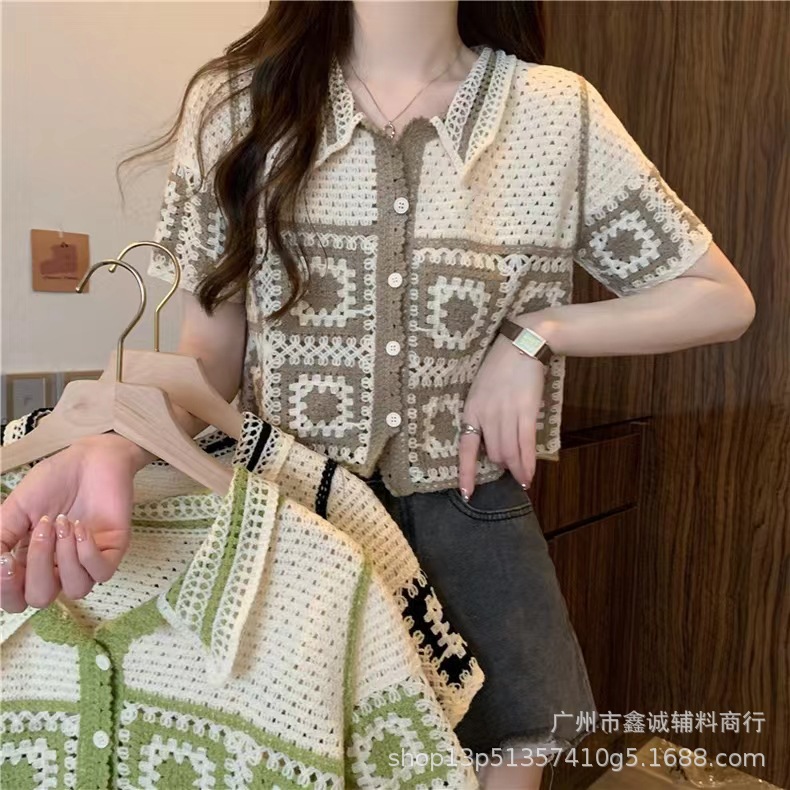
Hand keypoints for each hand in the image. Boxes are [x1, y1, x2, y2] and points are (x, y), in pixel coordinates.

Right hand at [0, 433, 138, 612]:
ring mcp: (87, 560)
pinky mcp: (114, 550)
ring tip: (64, 522)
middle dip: (36, 565)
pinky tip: (81, 527)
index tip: (5, 558)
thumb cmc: (53, 481)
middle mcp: (58, 566)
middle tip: (43, 527)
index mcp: (30, 561)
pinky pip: (102, 573)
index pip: (15, 598)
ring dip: (64, 556)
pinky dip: (87, 552)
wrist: (89, 458)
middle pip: (42, 598)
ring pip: (75, 589)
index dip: (5, 588)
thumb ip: (0, 538)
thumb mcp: (15, 509)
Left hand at [457, 334, 545, 498]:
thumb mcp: (481, 390)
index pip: (465, 449)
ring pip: (509, 453)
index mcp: (471, 410)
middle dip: (502, 465)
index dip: (466, 473)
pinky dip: (528, 464)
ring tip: (521, 479)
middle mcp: (486, 415)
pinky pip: (525, 445)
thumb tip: (492, 441)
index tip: (466, 493)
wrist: (521, 345)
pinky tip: (529, 476)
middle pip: (493, 454)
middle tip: (510, 471)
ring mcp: (506, 414)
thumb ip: (483, 415)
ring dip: (516, 470)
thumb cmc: (500, 367)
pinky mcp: (525, 411)